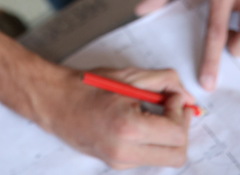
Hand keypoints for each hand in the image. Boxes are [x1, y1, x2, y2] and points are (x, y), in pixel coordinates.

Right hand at [40, 66, 194, 169]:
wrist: (54, 102)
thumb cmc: (86, 86)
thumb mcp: (128, 76)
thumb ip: (163, 82)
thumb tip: (185, 95)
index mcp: (128, 129)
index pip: (176, 134)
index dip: (181, 112)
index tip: (171, 95)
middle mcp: (125, 154)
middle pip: (177, 155)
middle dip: (181, 128)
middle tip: (170, 105)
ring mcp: (120, 163)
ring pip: (165, 159)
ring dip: (169, 135)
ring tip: (154, 111)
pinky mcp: (116, 164)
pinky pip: (148, 157)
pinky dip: (154, 140)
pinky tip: (142, 119)